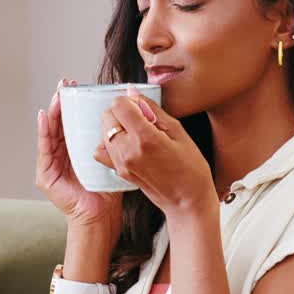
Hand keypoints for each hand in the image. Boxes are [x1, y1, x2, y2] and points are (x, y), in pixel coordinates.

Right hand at [36, 79, 123, 237]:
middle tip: (65, 84)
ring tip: (57, 96)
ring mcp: (51, 164)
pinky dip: (43, 131)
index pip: (71, 121)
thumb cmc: (108, 190)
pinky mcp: (46, 175)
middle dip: (60, 102)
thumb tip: (124, 116)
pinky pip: (44, 149)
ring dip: (52, 111)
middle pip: (59, 123)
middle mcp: (62, 154)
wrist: (101, 216)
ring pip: (50, 131)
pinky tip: (44, 116)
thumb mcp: (111, 158)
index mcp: (75, 149)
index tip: (76, 86)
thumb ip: (110, 140)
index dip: (72, 103)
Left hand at [93, 87, 215, 219]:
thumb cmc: (191, 167)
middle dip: (121, 112)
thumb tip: (133, 92)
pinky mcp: (119, 171)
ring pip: (104, 131)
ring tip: (138, 133)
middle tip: (142, 120)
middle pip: (108, 116)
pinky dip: (110, 142)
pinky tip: (127, 144)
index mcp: (145, 138)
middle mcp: (128, 151)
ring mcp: (121, 163)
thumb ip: (153, 109)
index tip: (142, 107)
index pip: (119, 105)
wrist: (188, 201)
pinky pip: (102, 150)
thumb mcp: (178, 131)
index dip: (130, 101)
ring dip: (117, 126)